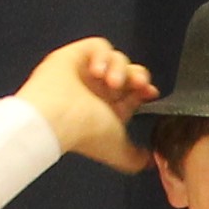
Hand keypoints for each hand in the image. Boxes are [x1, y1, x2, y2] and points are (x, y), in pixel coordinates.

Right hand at [19, 37, 154, 171]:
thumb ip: (135, 158)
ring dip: (120, 67)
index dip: (145, 89)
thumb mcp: (118, 150)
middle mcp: (97, 90)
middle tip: (138, 84)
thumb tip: (150, 162)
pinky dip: (103, 55)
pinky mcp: (74, 56)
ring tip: (112, 82)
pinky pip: (98, 45)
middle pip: (129, 72)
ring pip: (116, 58)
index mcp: (107, 109)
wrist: (56, 118)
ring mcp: (85, 72)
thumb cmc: (84, 133)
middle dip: (138, 76)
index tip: (151, 93)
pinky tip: (98, 71)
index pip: (134, 92)